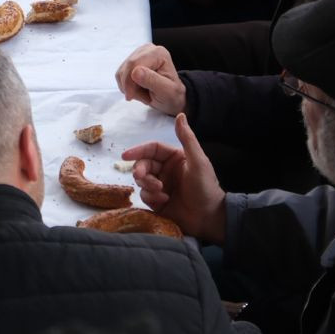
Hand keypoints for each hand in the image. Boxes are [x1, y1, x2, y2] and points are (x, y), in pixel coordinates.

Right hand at [115, 43, 185, 115]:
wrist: (170, 96)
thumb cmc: (172, 94)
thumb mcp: (167, 91)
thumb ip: (152, 80)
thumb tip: (135, 72)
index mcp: (158, 53)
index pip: (134, 63)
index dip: (129, 82)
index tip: (131, 96)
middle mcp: (147, 49)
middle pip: (126, 67)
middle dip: (131, 87)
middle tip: (145, 98)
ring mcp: (137, 54)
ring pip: (121, 72)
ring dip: (130, 88)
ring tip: (145, 94)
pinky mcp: (130, 62)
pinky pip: (120, 75)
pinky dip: (127, 87)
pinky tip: (139, 90)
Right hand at [123, 113, 225, 243]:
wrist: (209, 218)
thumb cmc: (206, 187)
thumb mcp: (198, 162)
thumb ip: (187, 139)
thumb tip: (180, 115)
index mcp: (174, 158)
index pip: (152, 149)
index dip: (138, 150)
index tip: (126, 155)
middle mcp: (166, 170)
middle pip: (143, 164)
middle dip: (141, 171)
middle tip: (141, 177)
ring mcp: (161, 186)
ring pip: (141, 180)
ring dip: (147, 185)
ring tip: (161, 192)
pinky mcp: (157, 201)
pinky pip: (145, 195)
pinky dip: (151, 197)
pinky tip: (164, 201)